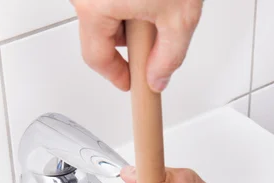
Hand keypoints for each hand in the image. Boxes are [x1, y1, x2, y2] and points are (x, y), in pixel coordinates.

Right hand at [71, 0, 202, 91]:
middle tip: (151, 46)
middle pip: (98, 34)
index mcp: (95, 6)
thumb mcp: (179, 17)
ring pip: (101, 12)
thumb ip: (168, 57)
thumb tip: (157, 78)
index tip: (128, 82)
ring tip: (155, 10)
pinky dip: (126, 1)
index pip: (97, 59)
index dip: (116, 76)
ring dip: (127, 19)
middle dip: (126, 45)